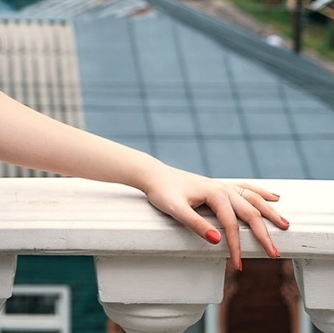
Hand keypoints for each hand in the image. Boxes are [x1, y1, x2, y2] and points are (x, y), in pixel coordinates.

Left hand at [143, 168, 289, 268]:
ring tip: (285, 225)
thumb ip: (196, 225)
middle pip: (249, 212)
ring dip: (269, 212)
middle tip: (274, 254)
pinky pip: (245, 188)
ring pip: (253, 199)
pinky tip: (274, 197)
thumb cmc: (162, 192)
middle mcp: (222, 188)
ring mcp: (222, 186)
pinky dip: (261, 193)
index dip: (236, 246)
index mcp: (214, 194)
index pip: (231, 225)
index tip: (238, 264)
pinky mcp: (219, 186)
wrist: (154, 175)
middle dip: (263, 234)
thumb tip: (218, 240)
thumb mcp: (175, 210)